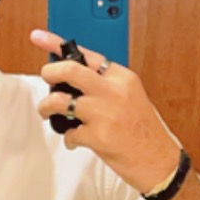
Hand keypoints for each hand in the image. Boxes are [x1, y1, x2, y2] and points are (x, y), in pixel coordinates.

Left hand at [30, 28, 182, 195]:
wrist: (159, 161)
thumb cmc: (146, 132)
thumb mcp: (131, 97)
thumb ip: (107, 85)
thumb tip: (75, 77)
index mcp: (123, 78)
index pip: (87, 54)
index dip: (57, 43)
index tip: (40, 37)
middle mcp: (114, 91)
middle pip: (69, 69)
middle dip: (49, 73)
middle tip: (46, 79)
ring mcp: (105, 113)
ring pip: (60, 100)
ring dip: (46, 107)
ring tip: (48, 112)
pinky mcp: (98, 136)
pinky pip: (69, 133)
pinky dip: (68, 138)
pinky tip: (75, 139)